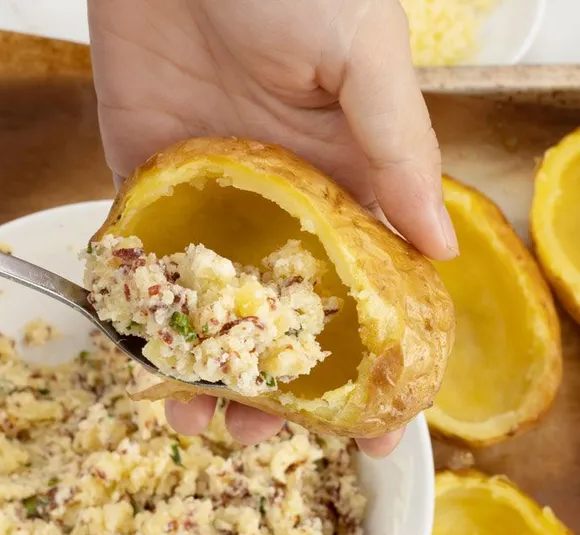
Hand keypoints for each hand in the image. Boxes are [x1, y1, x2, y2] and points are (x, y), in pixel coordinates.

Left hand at [88, 0, 454, 456]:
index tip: (379, 432)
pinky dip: (140, 310)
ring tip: (189, 413)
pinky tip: (140, 355)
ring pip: (212, 308)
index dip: (380, 366)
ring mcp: (211, 198)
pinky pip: (142, 259)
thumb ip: (397, 150)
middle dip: (277, 388)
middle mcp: (283, 203)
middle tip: (258, 434)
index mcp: (350, 179)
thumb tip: (439, 248)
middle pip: (287, 320)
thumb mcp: (362, 55)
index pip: (375, 291)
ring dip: (203, 369)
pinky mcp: (144, 177)